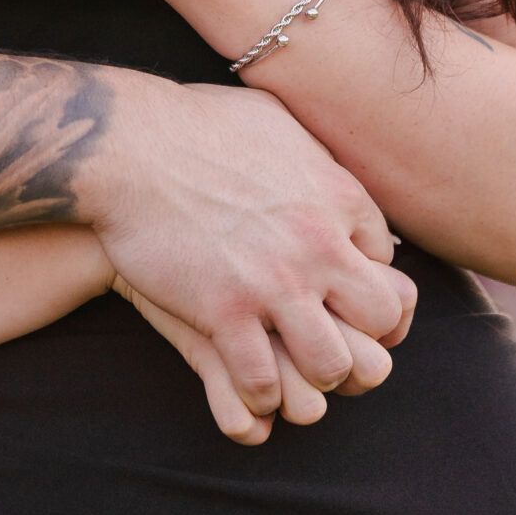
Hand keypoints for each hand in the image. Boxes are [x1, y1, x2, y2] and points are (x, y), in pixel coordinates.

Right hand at [79, 74, 415, 422]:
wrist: (127, 143)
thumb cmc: (197, 124)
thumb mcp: (279, 121)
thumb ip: (318, 157)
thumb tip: (336, 182)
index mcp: (336, 196)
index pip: (388, 266)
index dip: (367, 291)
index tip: (339, 297)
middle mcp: (318, 244)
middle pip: (379, 320)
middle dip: (360, 337)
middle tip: (325, 338)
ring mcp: (273, 282)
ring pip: (331, 365)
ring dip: (314, 374)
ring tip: (290, 366)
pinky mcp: (223, 312)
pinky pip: (262, 382)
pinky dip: (259, 393)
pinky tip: (245, 376)